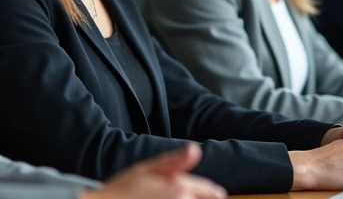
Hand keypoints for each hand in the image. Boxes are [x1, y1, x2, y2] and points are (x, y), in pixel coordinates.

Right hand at [85, 144, 226, 198]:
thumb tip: (196, 149)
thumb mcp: (147, 169)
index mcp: (178, 188)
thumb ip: (174, 161)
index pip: (206, 191)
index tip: (219, 195)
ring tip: (157, 195)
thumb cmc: (123, 189)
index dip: (212, 192)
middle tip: (166, 192)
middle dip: (193, 197)